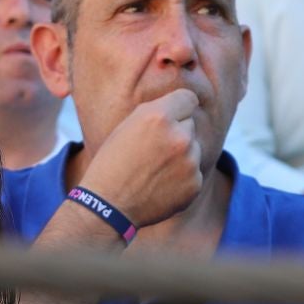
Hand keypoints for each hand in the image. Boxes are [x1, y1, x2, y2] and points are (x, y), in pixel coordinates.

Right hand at [77, 88, 203, 226]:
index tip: (170, 117)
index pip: (189, 98)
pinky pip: (195, 172)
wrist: (108, 205)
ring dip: (181, 156)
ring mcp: (190, 162)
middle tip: (152, 150)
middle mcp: (179, 136)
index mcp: (159, 117)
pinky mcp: (195, 183)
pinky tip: (160, 184)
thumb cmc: (113, 162)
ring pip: (194, 149)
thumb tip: (186, 102)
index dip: (178, 107)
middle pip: (190, 124)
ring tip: (154, 169)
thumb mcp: (128, 125)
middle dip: (176, 133)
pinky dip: (182, 178)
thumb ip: (158, 111)